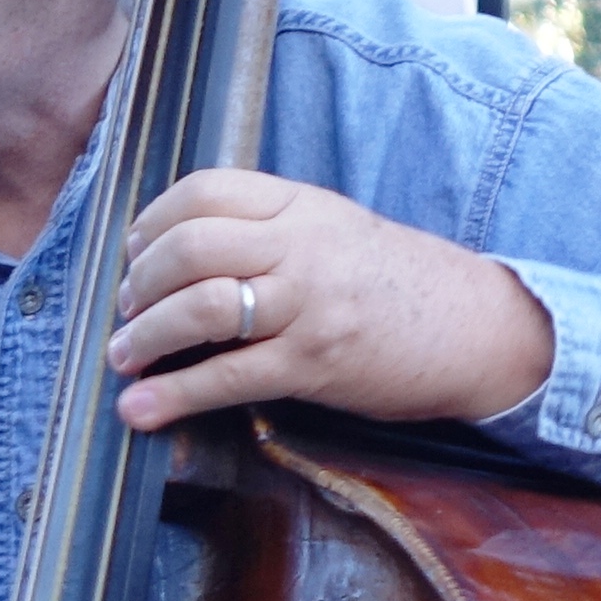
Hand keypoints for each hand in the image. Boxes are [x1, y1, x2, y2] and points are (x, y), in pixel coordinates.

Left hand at [104, 171, 556, 433]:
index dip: (152, 223)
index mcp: (302, 206)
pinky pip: (228, 377)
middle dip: (138, 284)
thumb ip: (266, 230)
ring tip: (124, 357)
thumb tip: (176, 253)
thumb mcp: (333, 230)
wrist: (476, 327)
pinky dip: (172, 395)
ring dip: (145, 336)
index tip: (132, 252)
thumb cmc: (393, 282)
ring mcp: (309, 305)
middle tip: (126, 311)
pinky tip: (140, 409)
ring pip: (202, 307)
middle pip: (191, 247)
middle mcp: (303, 247)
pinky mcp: (314, 364)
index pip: (206, 191)